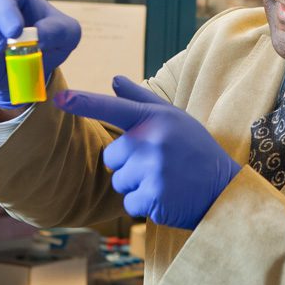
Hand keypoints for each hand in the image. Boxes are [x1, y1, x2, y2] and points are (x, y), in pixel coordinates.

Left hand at [55, 76, 240, 229]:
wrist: (224, 189)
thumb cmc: (195, 149)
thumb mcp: (174, 118)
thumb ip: (141, 100)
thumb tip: (114, 80)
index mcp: (155, 119)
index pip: (114, 108)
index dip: (84, 103)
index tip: (59, 99)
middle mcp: (152, 141)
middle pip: (111, 156)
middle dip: (129, 163)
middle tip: (160, 164)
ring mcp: (153, 170)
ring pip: (118, 181)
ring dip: (136, 185)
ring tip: (165, 180)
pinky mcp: (154, 197)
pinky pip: (129, 203)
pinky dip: (143, 204)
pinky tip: (166, 196)